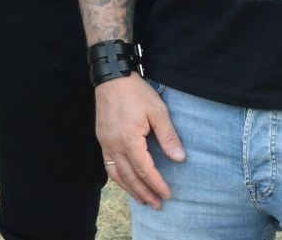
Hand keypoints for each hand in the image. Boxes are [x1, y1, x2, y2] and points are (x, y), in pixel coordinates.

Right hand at [96, 76, 183, 208]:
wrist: (112, 77)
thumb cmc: (136, 92)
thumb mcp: (158, 111)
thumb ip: (168, 136)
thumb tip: (179, 158)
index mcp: (129, 139)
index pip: (144, 170)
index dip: (157, 184)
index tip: (167, 194)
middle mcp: (114, 144)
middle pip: (129, 177)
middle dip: (144, 193)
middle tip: (157, 204)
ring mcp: (105, 142)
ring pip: (116, 174)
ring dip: (130, 189)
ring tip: (142, 199)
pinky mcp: (102, 137)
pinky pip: (108, 164)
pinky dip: (118, 177)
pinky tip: (125, 181)